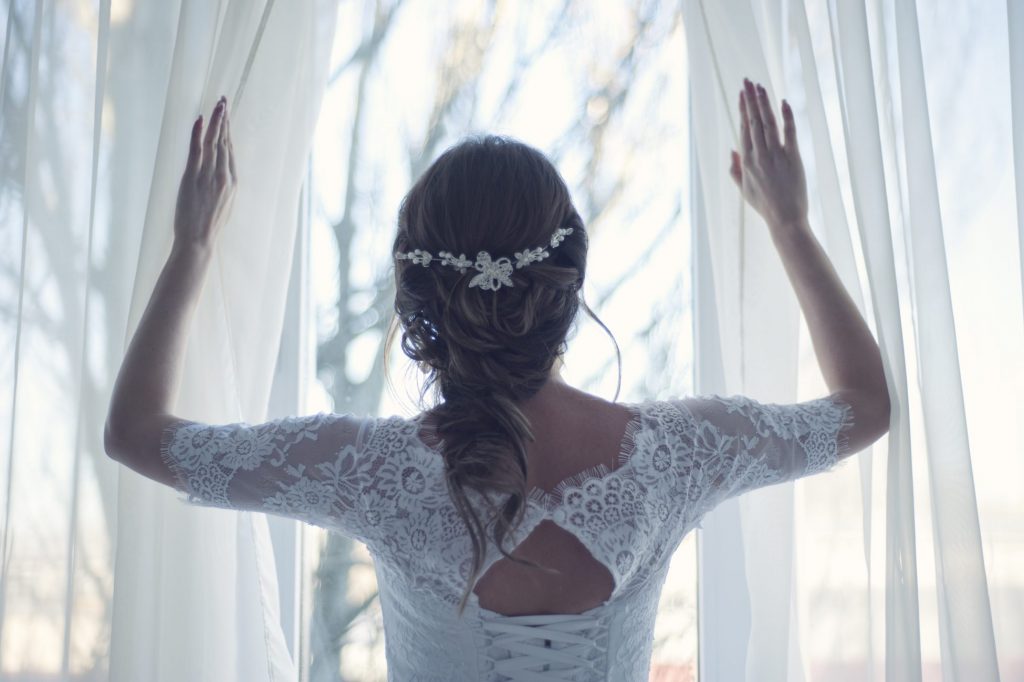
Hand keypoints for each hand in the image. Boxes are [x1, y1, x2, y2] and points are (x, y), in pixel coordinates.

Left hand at [174, 96, 236, 248]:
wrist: (199, 240)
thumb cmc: (208, 226)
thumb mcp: (223, 204)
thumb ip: (223, 186)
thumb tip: (220, 175)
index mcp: (232, 182)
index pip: (230, 150)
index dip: (228, 131)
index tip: (226, 117)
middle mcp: (224, 176)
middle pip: (225, 141)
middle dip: (225, 120)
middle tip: (224, 101)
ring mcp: (209, 176)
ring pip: (214, 142)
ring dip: (216, 120)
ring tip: (218, 104)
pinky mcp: (193, 177)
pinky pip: (197, 150)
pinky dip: (198, 133)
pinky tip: (200, 119)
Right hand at [729, 78, 807, 229]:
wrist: (785, 218)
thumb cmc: (764, 205)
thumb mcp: (743, 189)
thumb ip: (735, 169)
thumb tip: (732, 149)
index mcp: (747, 162)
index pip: (743, 128)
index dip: (743, 109)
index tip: (742, 93)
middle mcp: (759, 156)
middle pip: (754, 121)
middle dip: (750, 99)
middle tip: (748, 81)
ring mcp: (776, 156)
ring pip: (768, 123)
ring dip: (764, 103)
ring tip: (761, 87)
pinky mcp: (793, 158)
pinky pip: (789, 133)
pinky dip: (787, 116)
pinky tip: (784, 102)